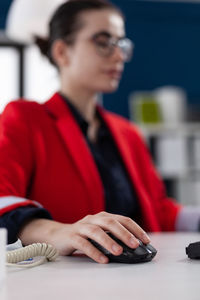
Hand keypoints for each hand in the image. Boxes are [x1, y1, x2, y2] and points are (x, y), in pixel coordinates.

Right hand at [19, 211, 149, 263]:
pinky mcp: (71, 237)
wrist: (58, 235)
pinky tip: (103, 260)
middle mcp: (93, 219)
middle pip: (110, 222)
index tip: (146, 240)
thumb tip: (134, 247)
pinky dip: (94, 251)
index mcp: (103, 217)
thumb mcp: (100, 233)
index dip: (135, 228)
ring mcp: (82, 227)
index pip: (122, 219)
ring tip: (119, 252)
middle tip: (135, 244)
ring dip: (109, 241)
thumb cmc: (83, 235)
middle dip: (124, 233)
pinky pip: (83, 243)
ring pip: (96, 231)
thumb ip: (113, 236)